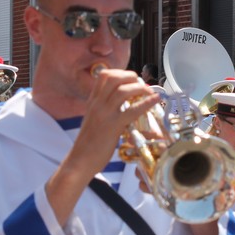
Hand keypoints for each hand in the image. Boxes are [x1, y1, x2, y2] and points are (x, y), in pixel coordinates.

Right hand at [45, 69, 159, 226]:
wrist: (79, 161)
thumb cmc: (87, 146)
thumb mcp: (93, 122)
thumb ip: (104, 112)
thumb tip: (121, 109)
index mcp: (92, 102)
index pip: (103, 76)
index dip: (120, 72)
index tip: (131, 79)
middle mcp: (97, 104)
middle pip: (114, 78)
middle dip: (130, 76)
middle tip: (141, 83)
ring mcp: (104, 114)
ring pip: (123, 90)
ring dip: (139, 88)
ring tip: (148, 91)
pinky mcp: (113, 127)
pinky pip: (132, 110)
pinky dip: (146, 103)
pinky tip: (155, 101)